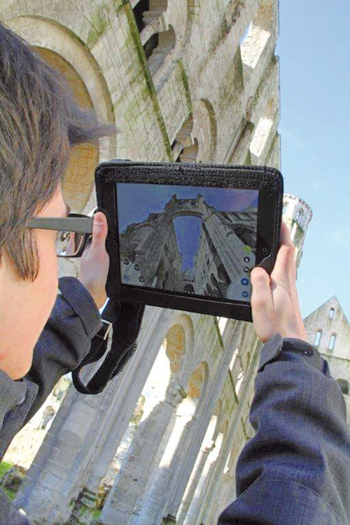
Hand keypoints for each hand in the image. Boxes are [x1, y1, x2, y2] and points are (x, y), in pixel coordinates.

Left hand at [78, 212, 108, 309]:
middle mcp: (92, 251)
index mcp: (89, 245)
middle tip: (116, 221)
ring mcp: (97, 259)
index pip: (96, 228)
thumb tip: (99, 215)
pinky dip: (114, 254)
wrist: (94, 296)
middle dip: (108, 231)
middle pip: (102, 236)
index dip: (102, 220)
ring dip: (111, 243)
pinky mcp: (102, 267)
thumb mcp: (99, 251)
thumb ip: (99, 234)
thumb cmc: (92, 276)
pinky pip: (109, 256)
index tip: (109, 212)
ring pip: (105, 246)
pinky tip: (117, 256)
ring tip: (118, 235)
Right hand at [250, 221, 307, 343]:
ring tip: (275, 245)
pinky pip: (285, 276)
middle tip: (278, 228)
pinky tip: (274, 272)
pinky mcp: (288, 300)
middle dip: (284, 239)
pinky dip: (281, 267)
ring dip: (283, 253)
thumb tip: (257, 268)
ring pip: (289, 266)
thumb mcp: (260, 304)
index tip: (280, 220)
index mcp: (282, 281)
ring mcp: (290, 292)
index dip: (283, 234)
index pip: (285, 251)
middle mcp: (289, 284)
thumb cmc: (275, 328)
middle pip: (289, 255)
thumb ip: (259, 283)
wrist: (290, 346)